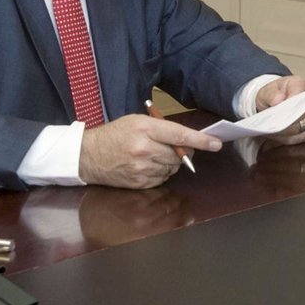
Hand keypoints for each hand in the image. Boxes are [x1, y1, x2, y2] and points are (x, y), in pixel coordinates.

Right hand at [79, 114, 221, 188]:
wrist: (88, 156)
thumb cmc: (115, 134)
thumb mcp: (137, 121)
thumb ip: (162, 128)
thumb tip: (188, 139)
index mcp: (144, 129)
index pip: (179, 135)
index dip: (200, 140)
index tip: (216, 144)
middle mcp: (144, 149)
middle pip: (179, 154)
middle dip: (183, 151)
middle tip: (175, 147)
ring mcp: (141, 168)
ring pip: (172, 167)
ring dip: (171, 163)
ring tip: (154, 155)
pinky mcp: (139, 182)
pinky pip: (162, 179)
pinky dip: (161, 172)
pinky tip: (147, 165)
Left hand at [256, 76, 304, 144]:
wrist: (274, 101)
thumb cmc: (273, 94)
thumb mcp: (266, 90)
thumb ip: (271, 94)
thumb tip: (278, 100)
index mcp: (301, 84)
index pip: (300, 94)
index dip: (291, 104)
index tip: (280, 111)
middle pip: (303, 114)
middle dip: (287, 122)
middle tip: (273, 125)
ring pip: (302, 128)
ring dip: (286, 132)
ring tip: (272, 132)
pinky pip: (301, 137)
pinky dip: (287, 138)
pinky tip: (276, 137)